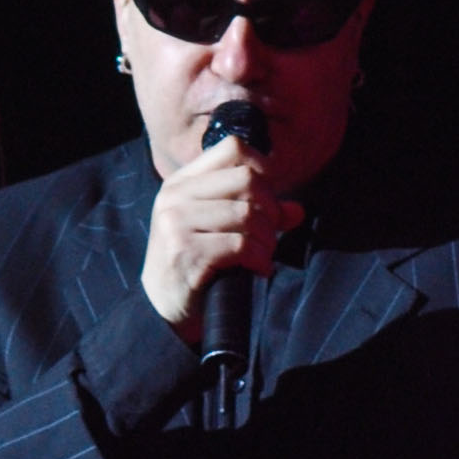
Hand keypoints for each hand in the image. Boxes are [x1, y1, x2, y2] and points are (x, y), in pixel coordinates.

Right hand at [140, 138, 304, 333]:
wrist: (162, 309)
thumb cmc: (193, 265)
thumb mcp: (217, 230)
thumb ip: (255, 213)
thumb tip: (296, 211)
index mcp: (181, 182)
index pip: (232, 148)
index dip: (261, 168)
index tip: (268, 198)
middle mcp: (176, 197)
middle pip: (246, 179)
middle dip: (270, 208)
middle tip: (270, 232)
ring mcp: (177, 223)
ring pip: (247, 213)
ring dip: (267, 238)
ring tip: (264, 253)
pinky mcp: (186, 252)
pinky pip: (241, 245)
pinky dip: (259, 258)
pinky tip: (259, 269)